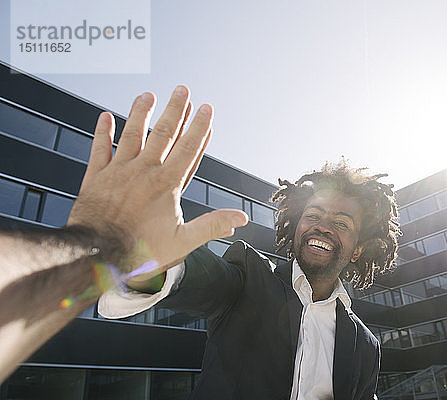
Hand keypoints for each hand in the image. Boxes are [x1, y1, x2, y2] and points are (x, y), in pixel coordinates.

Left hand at [68, 86, 247, 279]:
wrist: (95, 257)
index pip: (188, 149)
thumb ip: (212, 225)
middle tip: (182, 89)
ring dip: (141, 113)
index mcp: (166, 185)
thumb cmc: (139, 252)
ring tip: (148, 95)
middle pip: (163, 134)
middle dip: (174, 110)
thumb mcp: (182, 242)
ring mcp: (118, 172)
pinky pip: (100, 149)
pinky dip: (102, 132)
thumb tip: (240, 218)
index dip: (199, 127)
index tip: (206, 109)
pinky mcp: (96, 178)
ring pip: (132, 135)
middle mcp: (144, 172)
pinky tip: (105, 116)